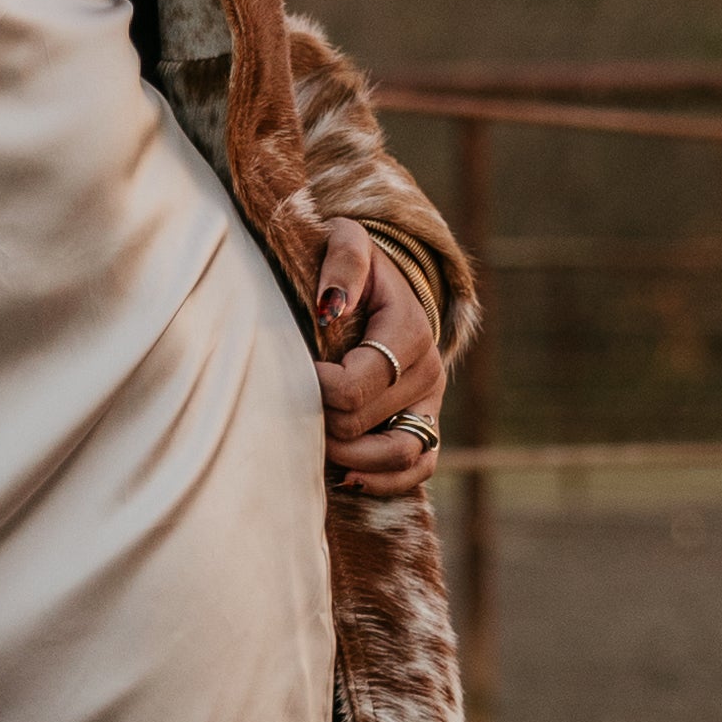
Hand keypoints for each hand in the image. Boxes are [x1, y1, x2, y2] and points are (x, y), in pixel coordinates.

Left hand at [314, 224, 445, 500]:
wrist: (385, 285)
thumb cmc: (353, 265)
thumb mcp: (347, 241)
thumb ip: (343, 262)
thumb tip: (332, 304)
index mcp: (409, 331)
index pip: (353, 386)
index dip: (313, 389)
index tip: (294, 370)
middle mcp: (428, 371)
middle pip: (359, 423)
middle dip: (318, 418)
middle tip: (291, 400)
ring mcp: (430, 404)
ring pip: (394, 455)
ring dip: (347, 456)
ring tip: (314, 439)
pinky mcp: (428, 427)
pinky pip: (418, 471)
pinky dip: (382, 480)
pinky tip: (346, 475)